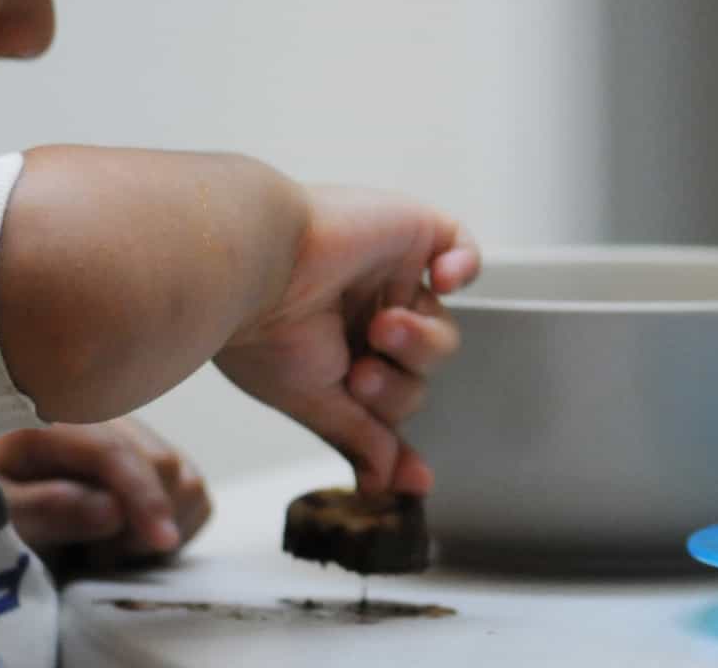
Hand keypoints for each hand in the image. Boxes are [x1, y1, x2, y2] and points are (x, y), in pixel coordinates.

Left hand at [0, 417, 211, 568]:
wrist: (3, 508)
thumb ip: (44, 509)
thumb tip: (112, 509)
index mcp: (54, 422)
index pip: (114, 451)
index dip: (142, 495)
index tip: (162, 541)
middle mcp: (105, 420)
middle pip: (162, 464)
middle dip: (141, 522)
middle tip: (94, 557)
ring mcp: (137, 440)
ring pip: (186, 480)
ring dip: (156, 528)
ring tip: (106, 549)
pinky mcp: (159, 466)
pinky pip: (196, 497)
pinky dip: (175, 528)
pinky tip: (129, 542)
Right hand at [214, 185, 479, 495]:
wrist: (253, 264)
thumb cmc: (263, 328)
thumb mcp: (313, 401)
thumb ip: (363, 438)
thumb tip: (396, 486)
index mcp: (335, 349)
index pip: (389, 397)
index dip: (399, 429)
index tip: (411, 476)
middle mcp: (362, 309)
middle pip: (419, 372)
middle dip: (398, 385)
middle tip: (362, 374)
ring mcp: (388, 270)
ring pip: (441, 328)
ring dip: (419, 342)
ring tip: (383, 327)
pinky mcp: (410, 231)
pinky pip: (462, 249)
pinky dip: (464, 268)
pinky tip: (442, 280)